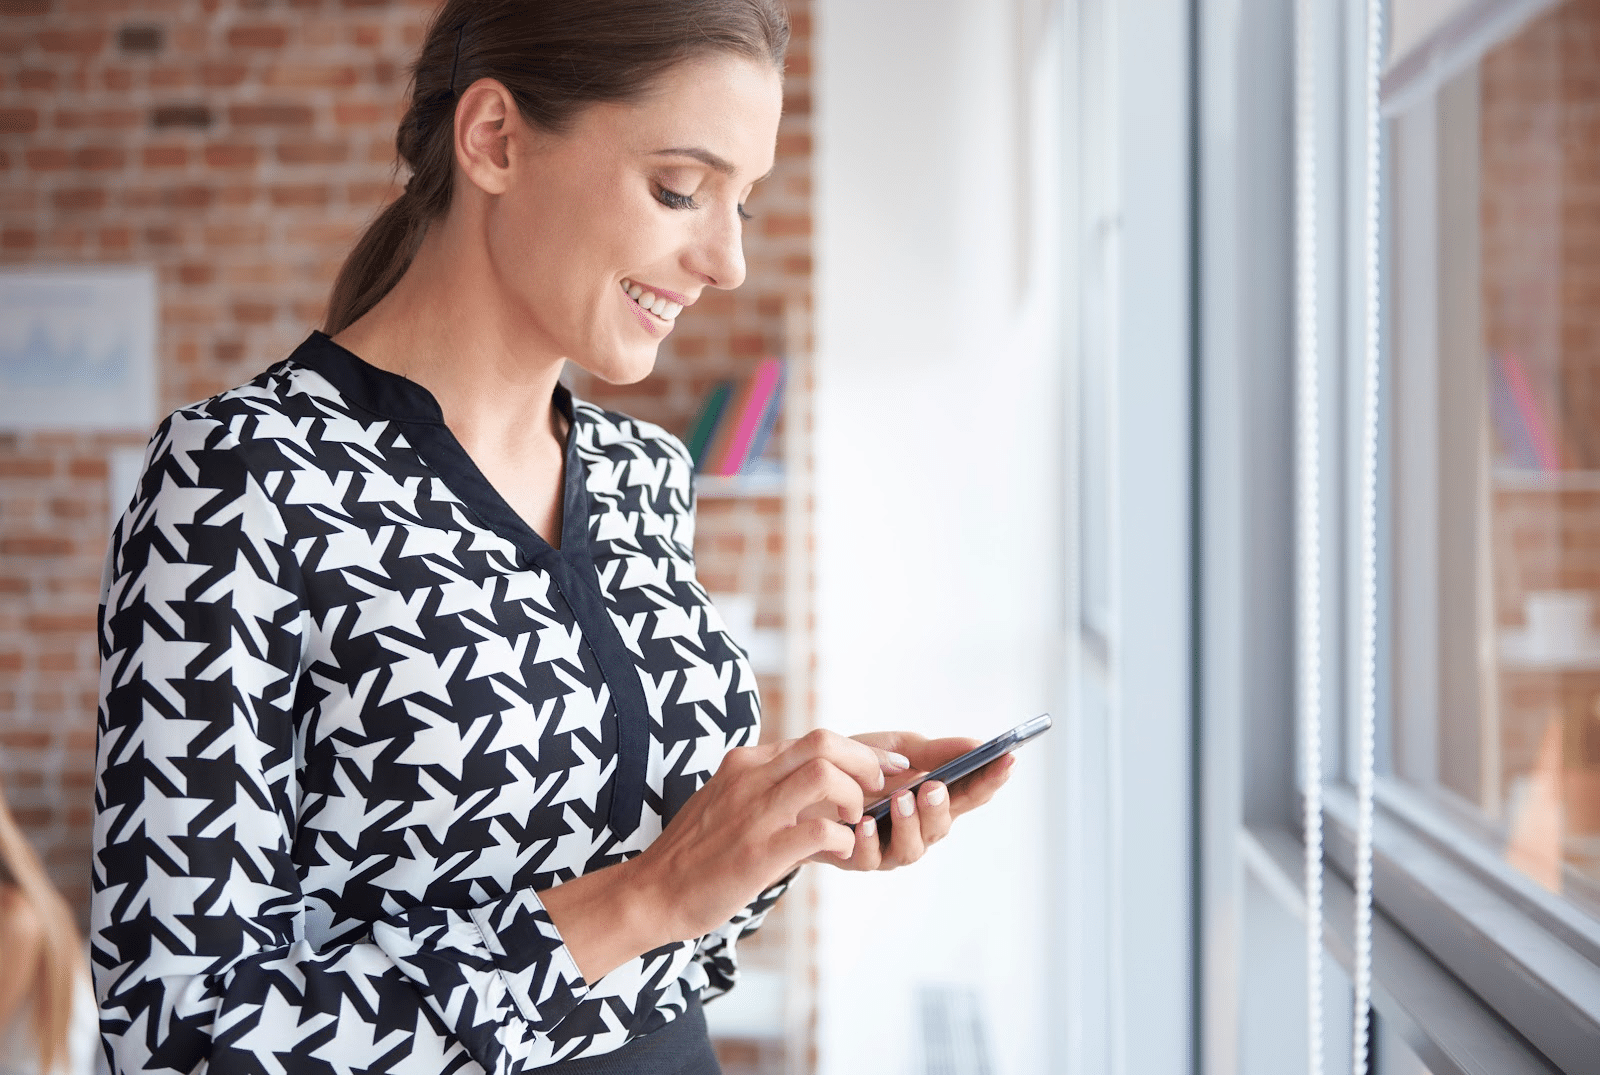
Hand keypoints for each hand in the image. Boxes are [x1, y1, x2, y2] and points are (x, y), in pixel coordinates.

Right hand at [628, 728, 903, 943]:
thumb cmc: (697, 852)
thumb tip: (819, 781)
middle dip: (867, 763)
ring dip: (854, 798)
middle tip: (882, 789)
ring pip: (823, 775)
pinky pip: (818, 830)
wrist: (653, 891)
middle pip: (825, 743)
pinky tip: (839, 851)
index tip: (888, 766)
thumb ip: (767, 786)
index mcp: (746, 763)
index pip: (815, 738)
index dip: (861, 751)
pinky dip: (841, 838)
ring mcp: (753, 814)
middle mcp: (750, 778)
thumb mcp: (729, 801)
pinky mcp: (757, 852)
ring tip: (854, 821)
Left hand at [820, 731, 1016, 871]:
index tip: (1008, 759)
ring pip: (913, 848)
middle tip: (933, 787)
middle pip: (943, 825)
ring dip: (910, 824)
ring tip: (902, 800)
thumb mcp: (895, 749)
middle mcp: (917, 827)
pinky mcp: (857, 857)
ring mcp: (889, 845)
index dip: (992, 778)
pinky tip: (866, 822)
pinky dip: (870, 841)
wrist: (804, 778)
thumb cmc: (854, 765)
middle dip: (940, 807)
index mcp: (932, 798)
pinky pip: (869, 858)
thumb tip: (978, 744)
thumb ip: (934, 751)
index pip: (971, 792)